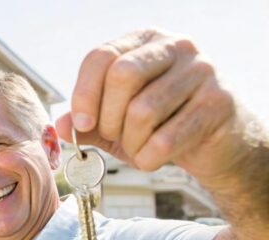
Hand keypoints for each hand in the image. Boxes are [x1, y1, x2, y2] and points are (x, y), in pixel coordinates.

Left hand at [55, 28, 240, 178]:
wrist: (218, 144)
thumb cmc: (161, 127)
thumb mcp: (116, 124)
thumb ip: (87, 123)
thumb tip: (60, 126)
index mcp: (144, 41)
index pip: (101, 56)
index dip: (84, 94)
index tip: (82, 124)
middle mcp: (175, 47)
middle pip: (122, 76)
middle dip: (108, 118)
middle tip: (113, 137)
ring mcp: (201, 71)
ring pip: (143, 110)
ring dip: (130, 142)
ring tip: (136, 148)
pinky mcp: (218, 102)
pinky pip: (166, 139)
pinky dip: (148, 158)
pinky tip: (152, 159)